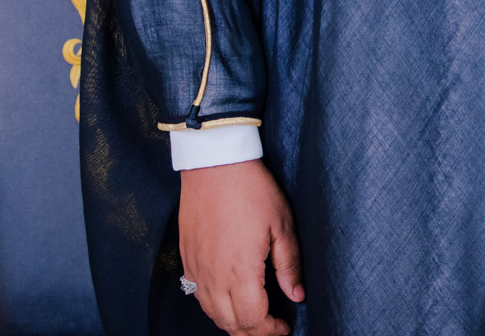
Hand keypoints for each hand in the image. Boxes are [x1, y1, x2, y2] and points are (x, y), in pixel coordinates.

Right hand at [177, 158, 303, 335]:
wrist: (214, 165)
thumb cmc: (252, 191)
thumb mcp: (282, 225)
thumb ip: (289, 265)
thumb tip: (297, 295)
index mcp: (240, 272)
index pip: (253, 321)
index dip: (270, 331)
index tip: (284, 327)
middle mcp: (213, 277)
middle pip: (230, 324)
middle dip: (252, 333)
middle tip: (271, 328)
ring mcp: (197, 269)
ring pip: (211, 314)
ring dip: (232, 323)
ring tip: (253, 319)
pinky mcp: (187, 259)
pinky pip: (198, 296)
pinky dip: (214, 307)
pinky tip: (228, 300)